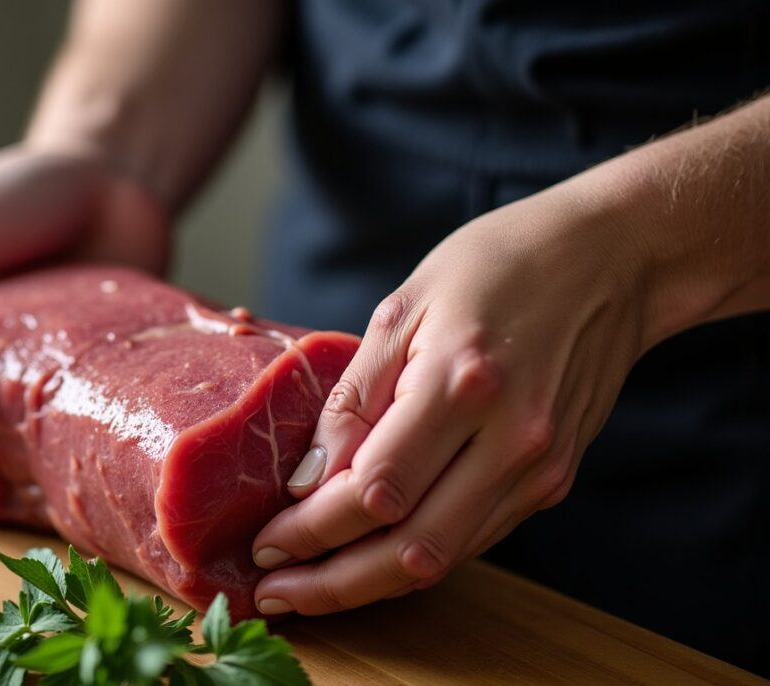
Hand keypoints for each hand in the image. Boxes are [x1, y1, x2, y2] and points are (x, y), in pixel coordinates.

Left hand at [250, 184, 650, 614]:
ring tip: (309, 587)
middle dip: (331, 583)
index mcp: (462, 385)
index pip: (372, 490)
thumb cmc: (497, 265)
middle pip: (408, 549)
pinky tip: (369, 557)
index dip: (311, 529)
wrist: (612, 259)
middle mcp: (510, 440)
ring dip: (369, 584)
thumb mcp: (403, 308)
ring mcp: (539, 468)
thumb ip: (354, 400)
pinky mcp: (553, 480)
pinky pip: (473, 539)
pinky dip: (415, 556)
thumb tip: (309, 481)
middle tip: (274, 593)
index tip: (264, 542)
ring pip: (443, 558)